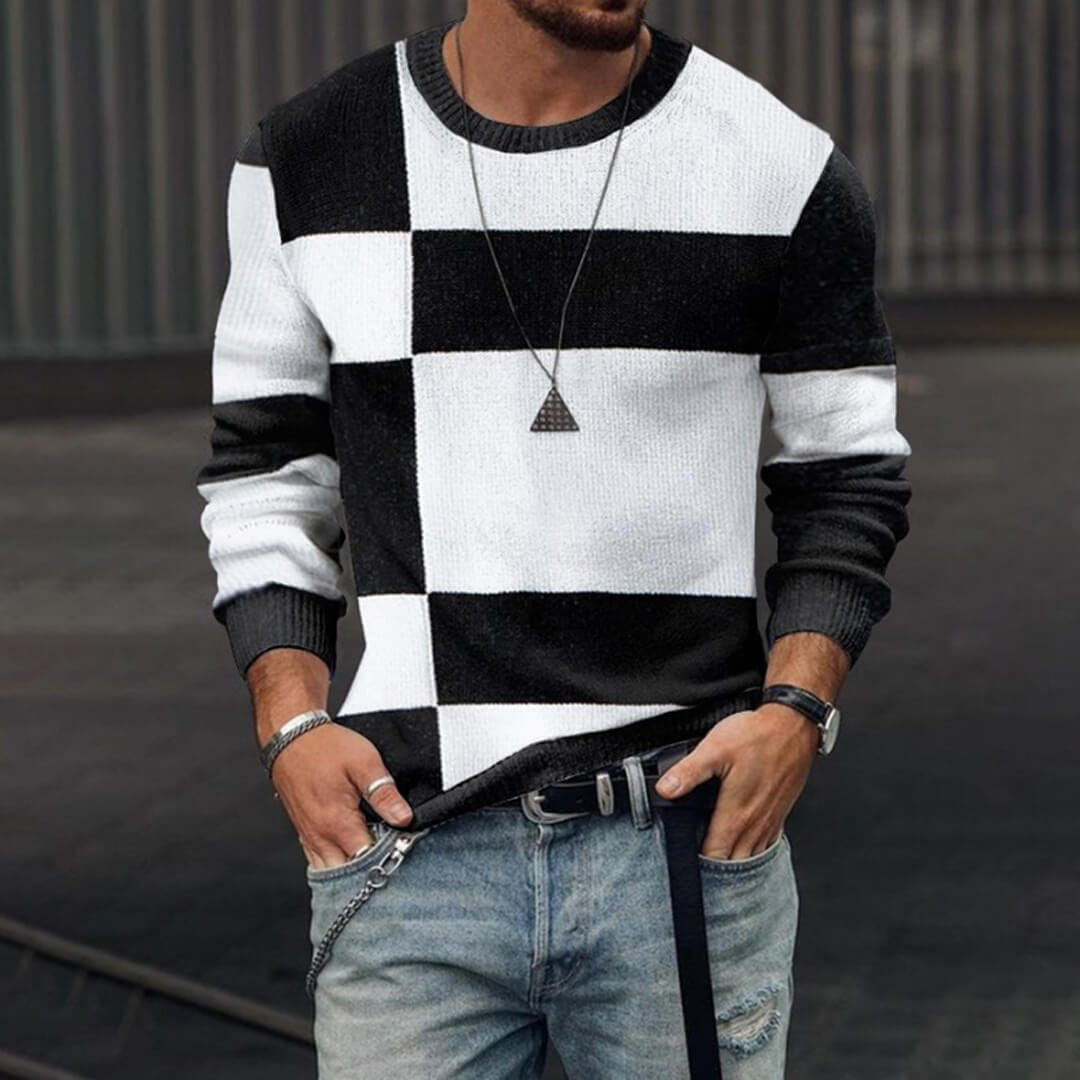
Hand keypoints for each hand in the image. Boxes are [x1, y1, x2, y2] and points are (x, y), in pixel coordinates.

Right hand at [270, 724, 414, 869]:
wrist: (290, 736)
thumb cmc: (326, 747)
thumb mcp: (363, 762)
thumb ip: (383, 793)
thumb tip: (404, 818)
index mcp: (337, 823)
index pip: (366, 861)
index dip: (388, 859)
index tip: (404, 850)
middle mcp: (320, 836)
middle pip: (347, 875)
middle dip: (369, 874)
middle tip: (391, 861)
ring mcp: (310, 836)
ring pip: (331, 872)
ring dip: (351, 872)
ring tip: (374, 863)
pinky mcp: (304, 831)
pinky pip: (319, 861)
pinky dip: (336, 864)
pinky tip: (352, 857)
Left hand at [654, 704, 818, 859]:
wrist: (794, 726)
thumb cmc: (757, 735)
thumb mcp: (715, 749)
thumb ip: (688, 772)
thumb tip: (664, 790)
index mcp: (737, 814)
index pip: (715, 856)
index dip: (698, 866)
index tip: (684, 865)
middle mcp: (755, 824)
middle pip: (734, 864)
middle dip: (715, 872)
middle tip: (696, 870)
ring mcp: (770, 821)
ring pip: (751, 858)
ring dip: (734, 864)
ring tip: (716, 866)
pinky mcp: (779, 813)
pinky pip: (765, 846)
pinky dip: (751, 853)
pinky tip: (741, 848)